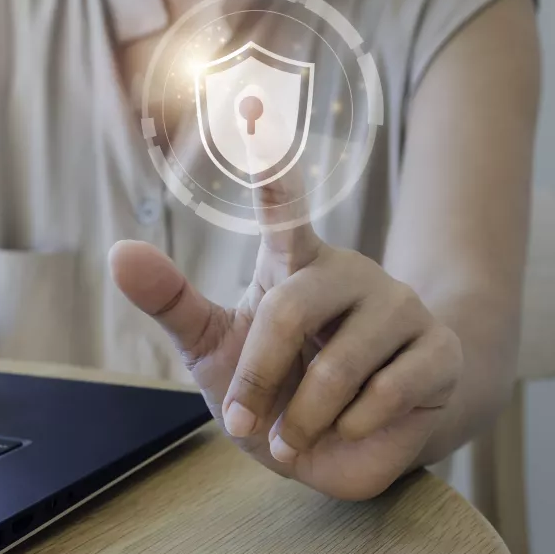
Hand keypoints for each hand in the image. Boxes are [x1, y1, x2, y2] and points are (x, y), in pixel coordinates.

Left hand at [110, 169, 462, 500]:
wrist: (345, 448)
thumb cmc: (275, 385)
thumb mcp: (214, 348)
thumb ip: (171, 301)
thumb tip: (118, 251)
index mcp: (293, 264)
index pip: (283, 208)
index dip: (271, 166)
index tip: (253, 105)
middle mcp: (348, 272)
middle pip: (290, 309)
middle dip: (258, 376)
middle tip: (244, 424)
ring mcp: (398, 307)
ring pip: (342, 363)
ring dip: (305, 417)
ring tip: (294, 438)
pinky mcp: (436, 350)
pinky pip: (389, 391)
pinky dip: (353, 426)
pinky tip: (350, 428)